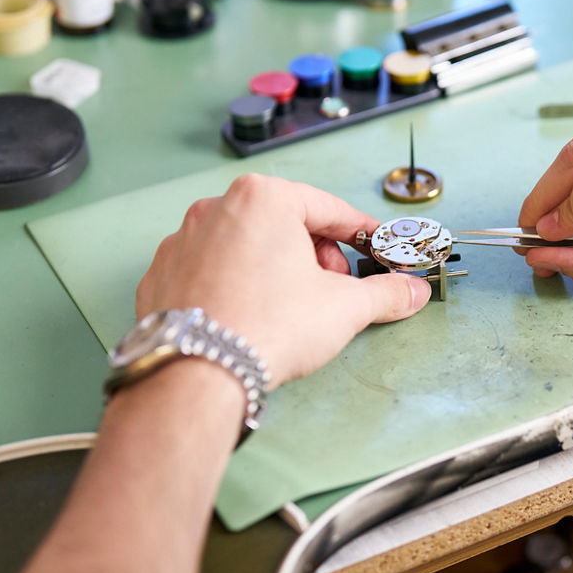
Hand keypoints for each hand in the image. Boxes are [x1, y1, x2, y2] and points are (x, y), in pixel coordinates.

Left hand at [136, 174, 429, 385]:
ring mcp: (181, 241)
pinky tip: (248, 317)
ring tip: (291, 308)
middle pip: (284, 224)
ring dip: (275, 269)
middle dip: (315, 255)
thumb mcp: (346, 307)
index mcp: (263, 198)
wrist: (197, 374)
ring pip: (244, 246)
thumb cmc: (269, 326)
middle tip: (333, 289)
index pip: (328, 209)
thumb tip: (412, 291)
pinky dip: (235, 286)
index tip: (375, 249)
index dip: (360, 233)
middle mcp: (215, 208)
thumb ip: (386, 293)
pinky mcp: (160, 276)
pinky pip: (210, 272)